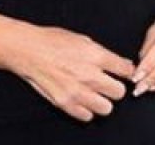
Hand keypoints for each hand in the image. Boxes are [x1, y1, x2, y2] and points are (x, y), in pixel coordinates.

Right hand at [8, 25, 136, 121]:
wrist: (28, 50)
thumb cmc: (51, 41)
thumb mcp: (82, 39)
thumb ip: (103, 54)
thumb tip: (121, 64)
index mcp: (95, 55)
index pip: (126, 70)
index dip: (126, 72)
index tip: (123, 74)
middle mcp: (88, 75)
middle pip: (119, 92)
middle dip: (115, 88)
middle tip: (108, 85)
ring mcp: (77, 91)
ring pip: (106, 108)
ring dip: (102, 102)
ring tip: (95, 94)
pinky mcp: (65, 103)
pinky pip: (87, 116)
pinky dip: (86, 110)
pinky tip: (82, 100)